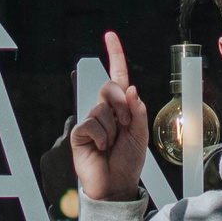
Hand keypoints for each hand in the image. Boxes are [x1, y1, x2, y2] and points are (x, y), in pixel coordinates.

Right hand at [69, 31, 149, 201]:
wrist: (117, 184)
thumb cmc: (128, 160)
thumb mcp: (141, 134)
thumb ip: (137, 110)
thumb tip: (130, 88)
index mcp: (120, 107)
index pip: (116, 77)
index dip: (114, 56)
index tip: (110, 36)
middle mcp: (104, 110)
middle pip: (109, 88)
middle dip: (121, 102)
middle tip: (127, 123)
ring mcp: (91, 121)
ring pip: (101, 110)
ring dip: (113, 128)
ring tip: (112, 144)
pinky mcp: (80, 134)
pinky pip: (91, 124)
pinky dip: (101, 137)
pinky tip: (101, 148)